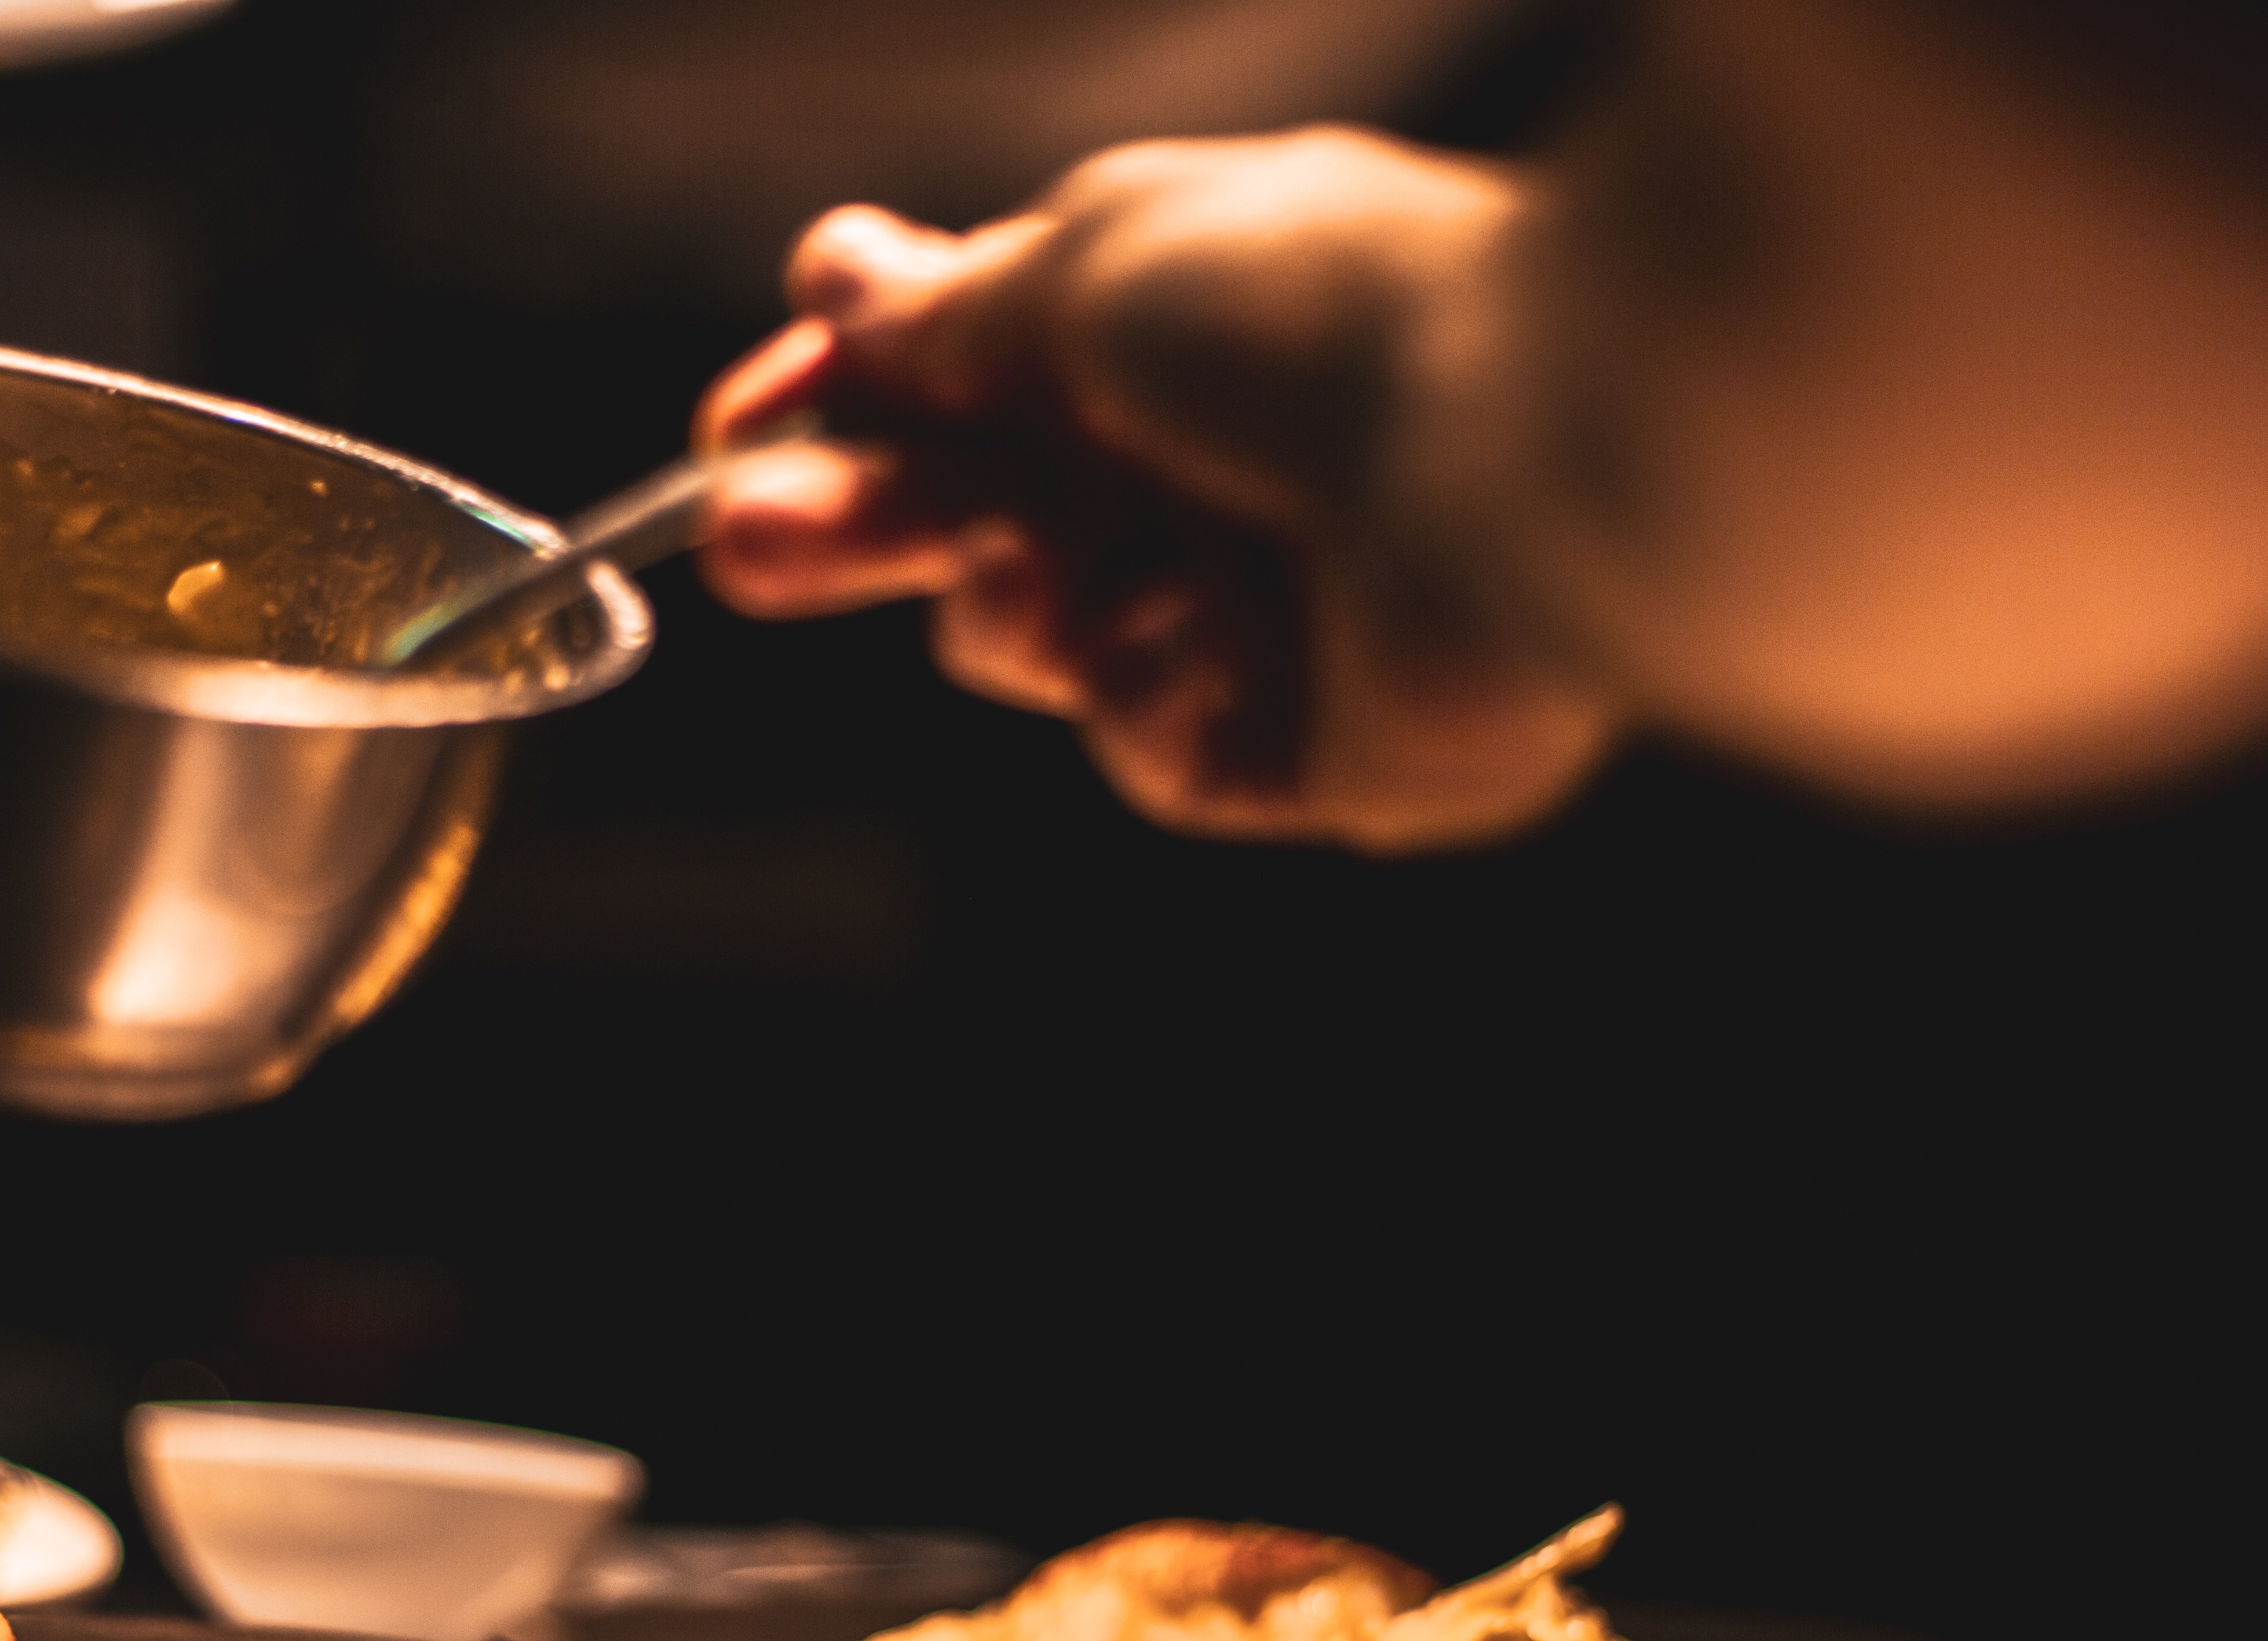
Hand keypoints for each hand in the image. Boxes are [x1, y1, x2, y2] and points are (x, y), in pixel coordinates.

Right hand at [695, 130, 1615, 850]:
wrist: (1536, 451)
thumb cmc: (1327, 314)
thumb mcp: (1097, 264)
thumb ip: (955, 305)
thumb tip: (837, 281)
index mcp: (1183, 332)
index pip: (974, 383)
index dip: (846, 410)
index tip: (731, 436)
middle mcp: (1223, 470)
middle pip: (986, 518)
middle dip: (862, 524)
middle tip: (741, 540)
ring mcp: (1270, 613)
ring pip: (1051, 642)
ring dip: (1012, 608)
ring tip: (1028, 572)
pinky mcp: (1318, 749)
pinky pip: (1159, 748)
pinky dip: (1153, 693)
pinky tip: (1197, 640)